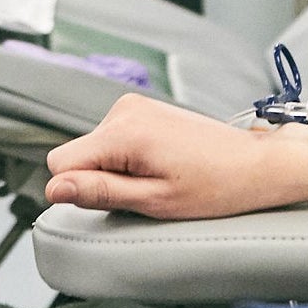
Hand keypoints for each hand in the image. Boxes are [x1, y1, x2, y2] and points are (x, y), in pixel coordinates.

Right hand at [45, 95, 281, 218]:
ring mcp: (133, 105)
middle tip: (145, 191)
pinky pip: (111, 139)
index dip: (79, 190)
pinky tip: (159, 164)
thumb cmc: (214, 187)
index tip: (116, 199)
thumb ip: (100, 192)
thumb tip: (54, 189)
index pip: (60, 163)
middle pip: (76, 154)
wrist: (253, 165)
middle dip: (99, 178)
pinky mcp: (141, 108)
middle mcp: (124, 110)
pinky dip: (127, 157)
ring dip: (115, 169)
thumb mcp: (154, 201)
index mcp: (124, 131)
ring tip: (158, 177)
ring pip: (93, 148)